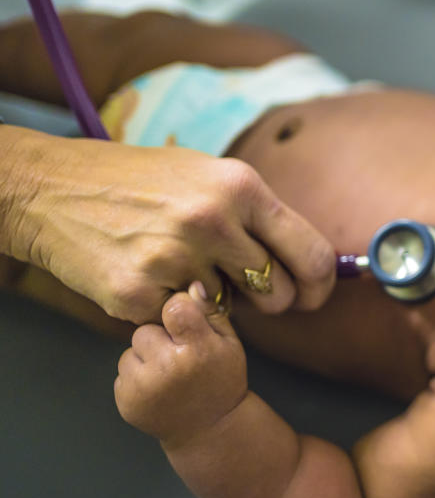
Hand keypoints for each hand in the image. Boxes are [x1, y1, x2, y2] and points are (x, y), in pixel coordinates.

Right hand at [15, 134, 334, 323]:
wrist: (52, 188)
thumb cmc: (141, 182)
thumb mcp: (210, 177)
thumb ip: (257, 216)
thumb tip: (308, 262)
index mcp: (241, 187)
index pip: (311, 253)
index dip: (320, 285)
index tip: (314, 297)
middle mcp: (213, 221)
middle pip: (278, 294)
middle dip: (268, 300)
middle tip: (239, 285)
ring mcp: (174, 259)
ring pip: (228, 310)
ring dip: (213, 300)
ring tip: (179, 266)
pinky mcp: (137, 292)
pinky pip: (179, 320)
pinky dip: (169, 308)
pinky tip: (145, 275)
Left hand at [115, 285, 246, 444]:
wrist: (209, 429)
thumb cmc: (222, 380)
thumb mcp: (230, 344)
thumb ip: (210, 313)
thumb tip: (190, 285)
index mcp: (198, 350)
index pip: (174, 307)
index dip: (178, 311)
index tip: (185, 321)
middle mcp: (168, 368)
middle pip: (145, 330)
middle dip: (158, 338)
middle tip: (177, 355)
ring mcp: (143, 388)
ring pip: (130, 351)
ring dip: (145, 358)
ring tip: (167, 374)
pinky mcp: (126, 402)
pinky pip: (122, 373)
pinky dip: (137, 378)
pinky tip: (157, 389)